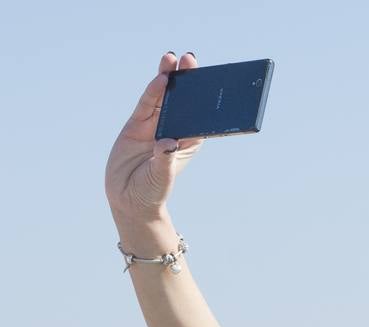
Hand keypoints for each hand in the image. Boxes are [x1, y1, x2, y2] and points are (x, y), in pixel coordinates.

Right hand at [105, 52, 204, 224]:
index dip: (205, 98)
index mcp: (189, 141)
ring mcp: (154, 125)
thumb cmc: (151, 190)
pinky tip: (160, 77)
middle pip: (183, 100)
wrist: (128, 198)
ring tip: (173, 58)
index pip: (201, 115)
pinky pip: (146, 104)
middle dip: (187, 80)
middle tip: (191, 59)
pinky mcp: (136, 125)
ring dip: (168, 77)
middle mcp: (174, 129)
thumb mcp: (161, 177)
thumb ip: (164, 160)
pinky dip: (152, 91)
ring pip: (163, 96)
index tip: (212, 80)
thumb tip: (167, 143)